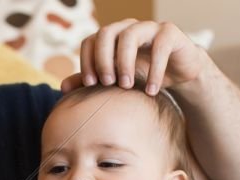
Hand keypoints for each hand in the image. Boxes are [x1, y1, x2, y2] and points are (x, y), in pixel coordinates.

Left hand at [61, 20, 209, 95]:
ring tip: (127, 87)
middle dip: (103, 60)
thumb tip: (62, 87)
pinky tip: (151, 91)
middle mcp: (127, 28)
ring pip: (129, 35)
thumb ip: (91, 80)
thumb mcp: (114, 81)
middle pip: (105, 33)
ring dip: (125, 63)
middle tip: (108, 84)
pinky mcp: (170, 33)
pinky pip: (160, 46)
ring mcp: (149, 27)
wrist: (177, 73)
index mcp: (111, 37)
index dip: (87, 61)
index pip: (89, 41)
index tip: (92, 84)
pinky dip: (154, 70)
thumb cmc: (142, 75)